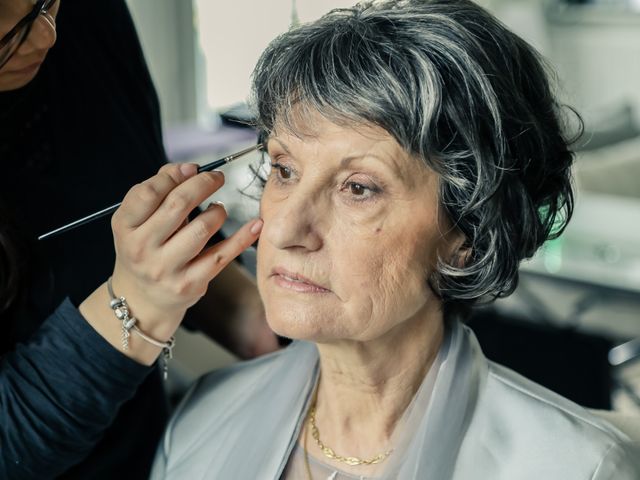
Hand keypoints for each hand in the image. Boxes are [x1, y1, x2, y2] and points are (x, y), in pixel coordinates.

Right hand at [109, 163, 262, 340]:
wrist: (142, 299)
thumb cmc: (146, 249)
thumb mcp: (139, 221)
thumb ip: (159, 190)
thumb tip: (188, 169)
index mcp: (125, 227)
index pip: (148, 193)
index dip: (173, 175)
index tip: (193, 168)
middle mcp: (141, 249)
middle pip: (177, 206)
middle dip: (203, 184)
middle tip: (218, 178)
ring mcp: (165, 269)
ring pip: (202, 229)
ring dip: (218, 212)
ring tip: (218, 209)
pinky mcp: (189, 285)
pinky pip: (221, 256)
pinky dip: (242, 238)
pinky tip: (255, 225)